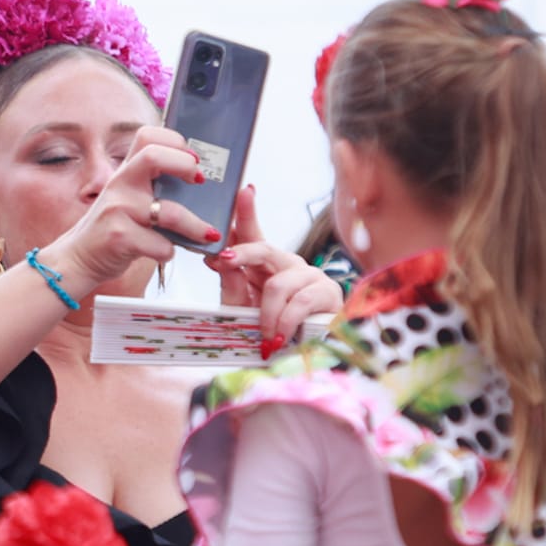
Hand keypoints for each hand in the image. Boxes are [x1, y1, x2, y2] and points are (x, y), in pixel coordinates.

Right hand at [45, 127, 221, 290]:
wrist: (79, 258)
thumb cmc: (113, 227)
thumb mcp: (126, 197)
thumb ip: (150, 184)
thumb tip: (196, 179)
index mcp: (125, 171)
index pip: (147, 136)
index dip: (175, 142)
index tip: (193, 160)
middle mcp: (120, 185)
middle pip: (153, 157)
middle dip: (185, 166)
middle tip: (199, 181)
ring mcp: (118, 210)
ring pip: (169, 212)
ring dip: (195, 226)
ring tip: (208, 234)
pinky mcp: (119, 238)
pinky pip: (160, 244)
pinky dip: (169, 251)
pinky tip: (166, 252)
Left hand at [202, 185, 345, 352]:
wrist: (300, 355)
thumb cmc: (269, 328)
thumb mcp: (241, 308)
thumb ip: (231, 285)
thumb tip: (218, 259)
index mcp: (263, 265)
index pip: (252, 233)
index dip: (247, 211)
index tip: (243, 190)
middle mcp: (286, 263)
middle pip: (264, 248)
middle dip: (242, 253)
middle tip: (224, 260)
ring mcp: (308, 274)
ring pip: (278, 285)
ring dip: (266, 315)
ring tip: (264, 337)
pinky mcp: (326, 292)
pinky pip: (299, 303)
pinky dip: (284, 323)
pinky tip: (279, 338)